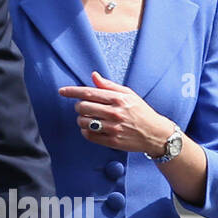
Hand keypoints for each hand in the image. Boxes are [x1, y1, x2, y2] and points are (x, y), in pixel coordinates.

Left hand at [59, 71, 173, 154]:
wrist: (155, 133)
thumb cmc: (141, 111)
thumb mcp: (129, 94)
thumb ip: (109, 86)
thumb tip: (94, 76)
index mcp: (118, 99)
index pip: (89, 93)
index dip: (72, 91)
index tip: (62, 91)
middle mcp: (115, 113)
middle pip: (83, 107)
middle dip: (78, 107)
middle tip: (82, 108)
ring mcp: (113, 128)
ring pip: (84, 122)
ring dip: (81, 120)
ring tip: (87, 119)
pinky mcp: (113, 141)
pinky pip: (90, 136)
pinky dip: (86, 132)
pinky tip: (91, 128)